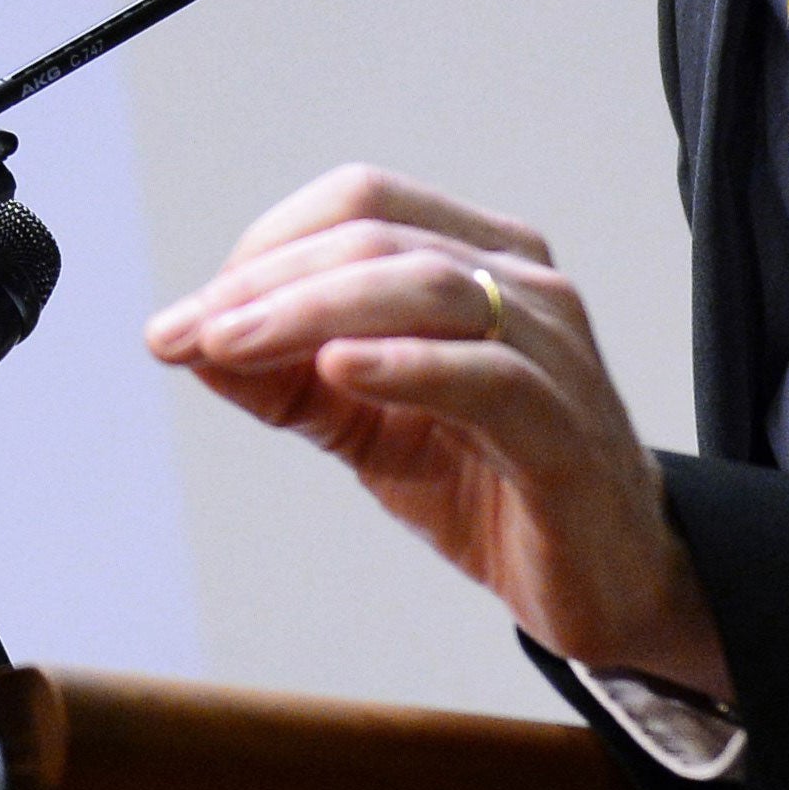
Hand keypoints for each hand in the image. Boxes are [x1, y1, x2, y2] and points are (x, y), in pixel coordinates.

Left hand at [143, 162, 732, 700]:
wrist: (607, 585)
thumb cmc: (488, 485)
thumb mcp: (363, 426)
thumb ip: (282, 380)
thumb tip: (181, 340)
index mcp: (476, 256)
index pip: (357, 204)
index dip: (264, 247)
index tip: (186, 317)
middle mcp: (522, 282)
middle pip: (376, 234)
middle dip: (264, 280)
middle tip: (186, 332)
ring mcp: (554, 349)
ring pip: (423, 286)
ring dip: (307, 309)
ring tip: (229, 344)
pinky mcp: (566, 430)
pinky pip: (484, 375)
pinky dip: (403, 363)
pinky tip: (337, 370)